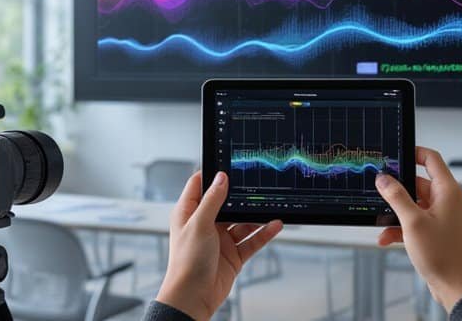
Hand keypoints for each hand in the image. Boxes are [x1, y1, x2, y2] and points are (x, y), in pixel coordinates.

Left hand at [155, 171, 282, 320]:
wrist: (193, 297)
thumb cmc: (186, 263)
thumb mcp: (199, 224)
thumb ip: (212, 200)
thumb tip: (221, 178)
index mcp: (189, 213)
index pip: (199, 185)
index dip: (213, 174)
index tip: (229, 164)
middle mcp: (205, 224)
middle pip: (226, 203)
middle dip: (241, 195)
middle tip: (256, 183)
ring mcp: (220, 240)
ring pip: (242, 222)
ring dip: (256, 215)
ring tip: (270, 205)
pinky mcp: (233, 255)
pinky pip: (251, 240)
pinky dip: (263, 233)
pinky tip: (274, 224)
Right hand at [375, 146, 461, 311]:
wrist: (459, 288)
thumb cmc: (444, 256)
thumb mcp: (413, 222)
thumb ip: (396, 197)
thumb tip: (384, 179)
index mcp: (450, 193)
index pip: (432, 160)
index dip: (414, 153)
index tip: (396, 154)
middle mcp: (451, 202)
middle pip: (420, 184)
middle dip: (398, 191)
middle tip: (379, 193)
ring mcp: (447, 218)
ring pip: (416, 205)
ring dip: (397, 214)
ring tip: (381, 222)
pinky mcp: (441, 233)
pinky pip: (419, 222)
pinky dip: (403, 228)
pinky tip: (387, 238)